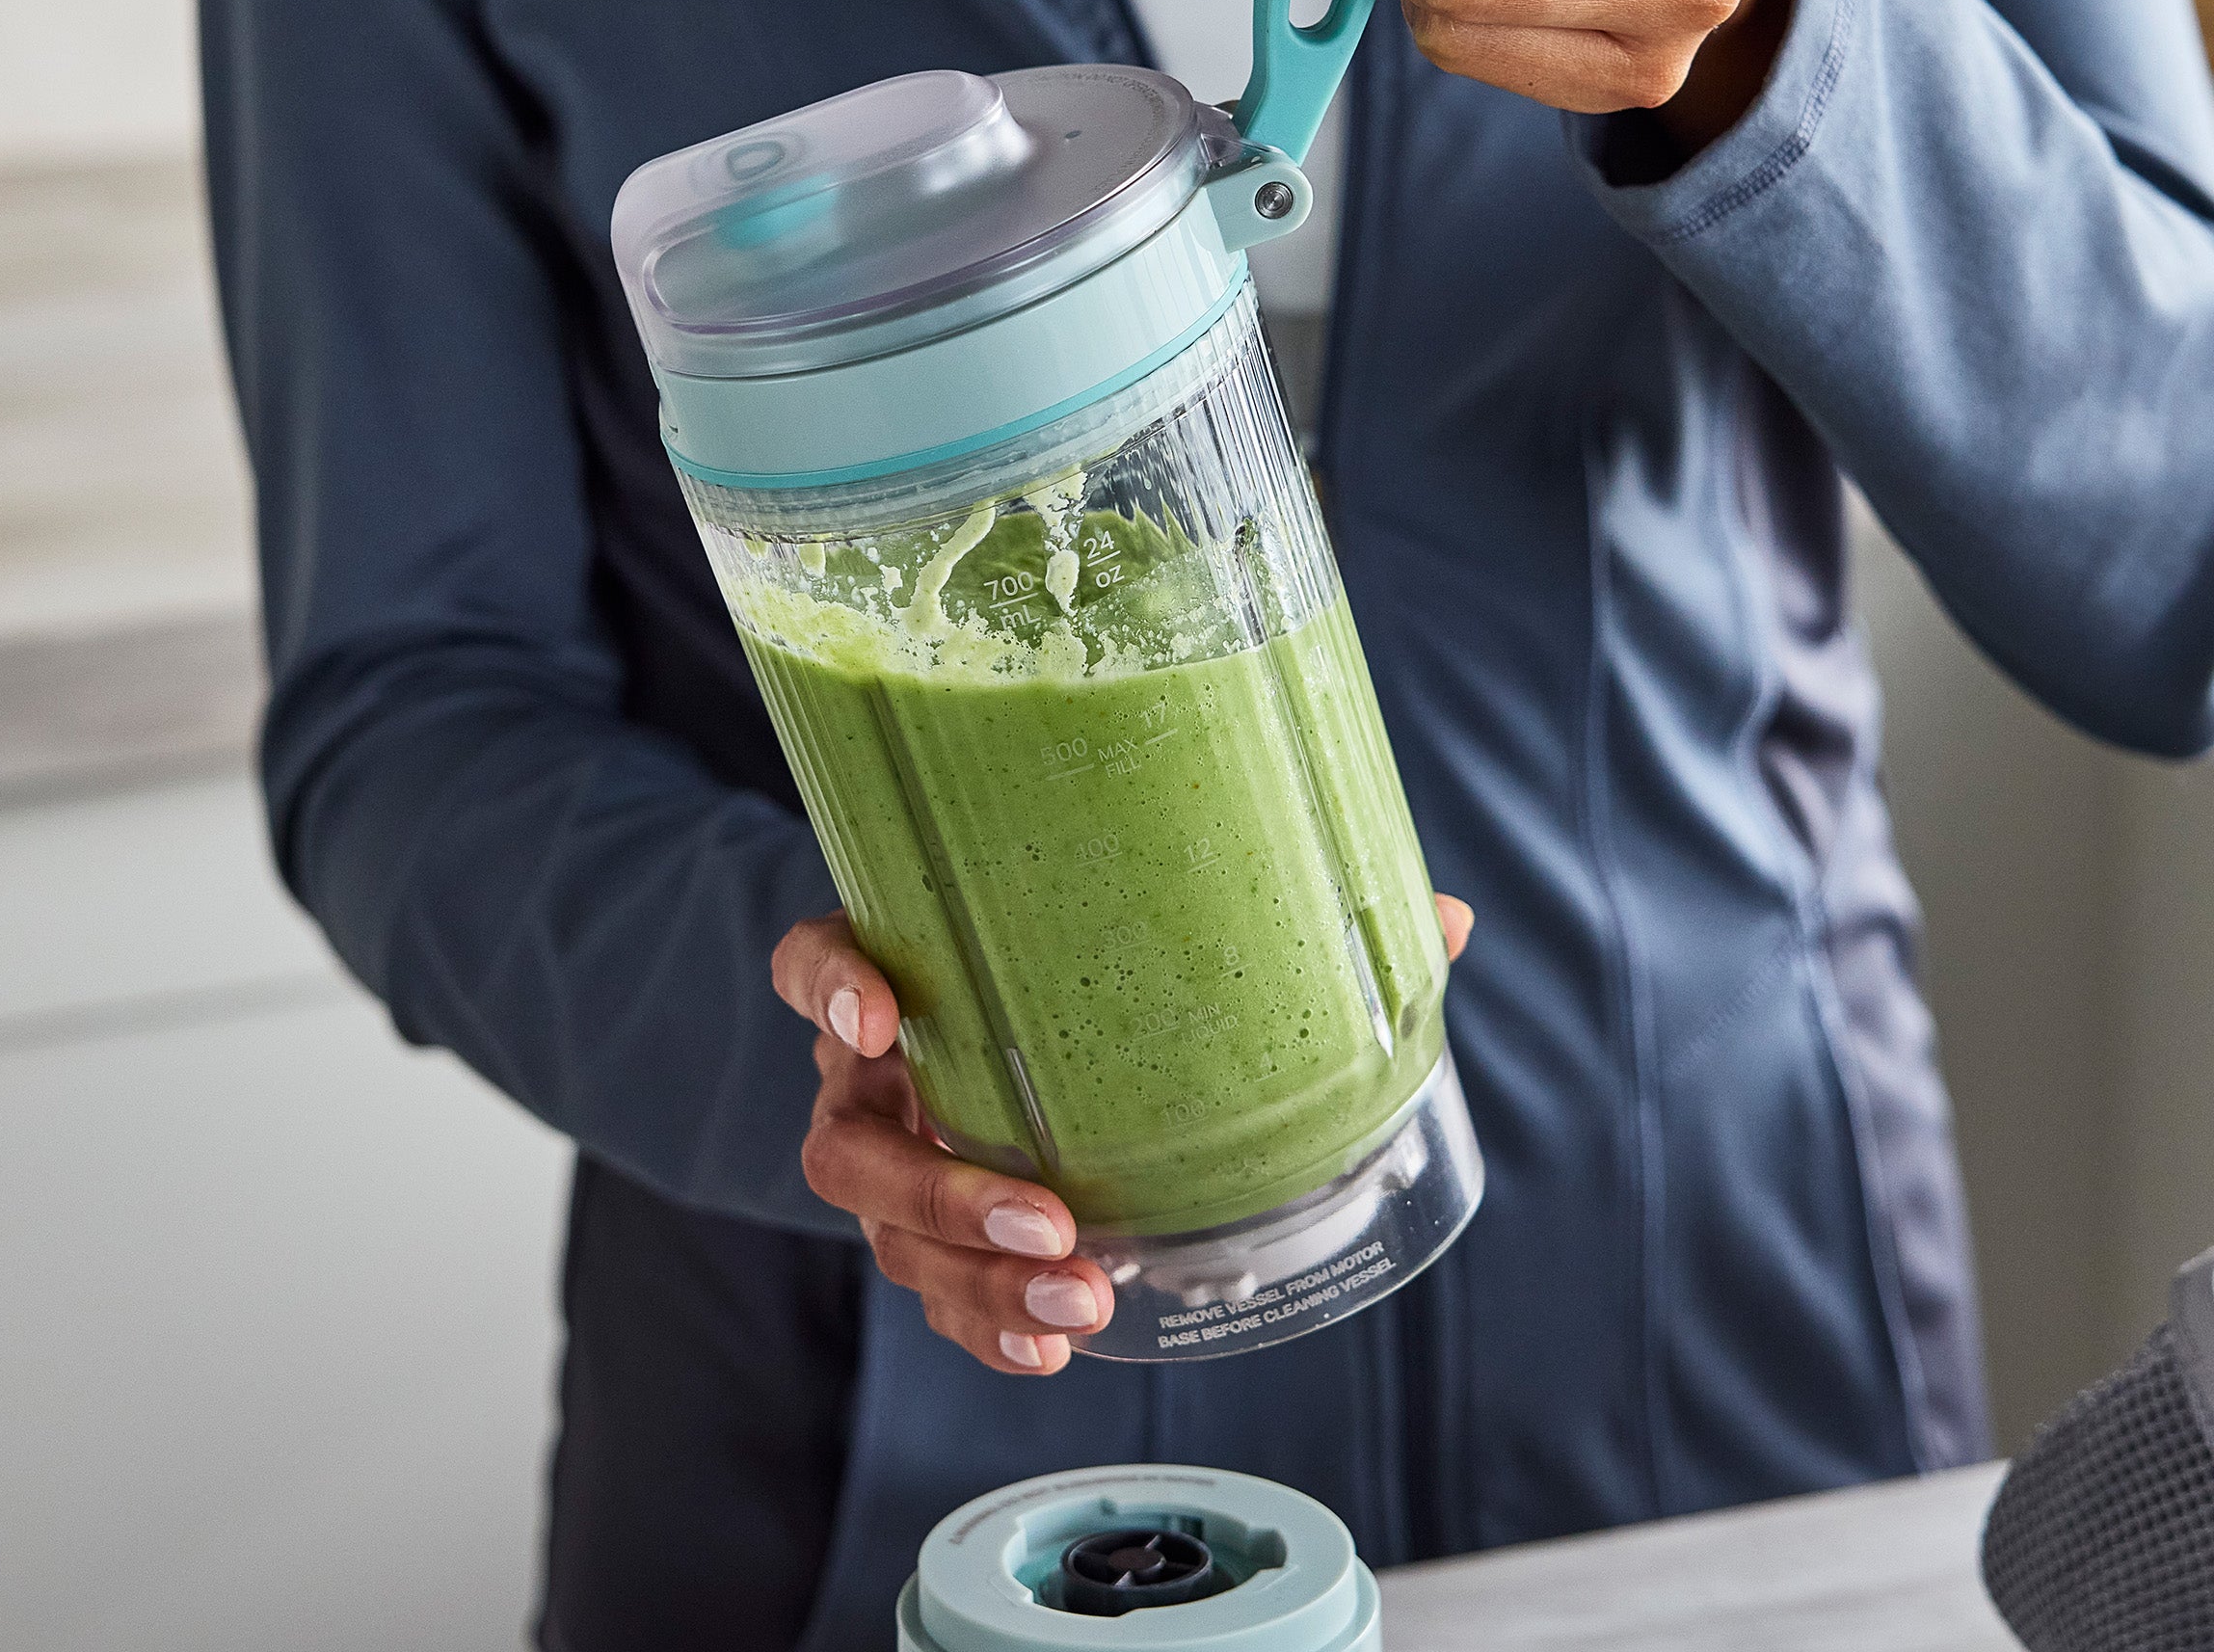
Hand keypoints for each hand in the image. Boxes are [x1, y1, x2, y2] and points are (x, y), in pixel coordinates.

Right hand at [772, 894, 1475, 1373]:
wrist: (1000, 1021)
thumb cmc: (1073, 959)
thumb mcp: (1140, 920)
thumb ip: (1278, 913)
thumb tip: (1442, 918)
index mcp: (900, 965)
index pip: (813, 959)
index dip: (828, 987)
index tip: (880, 1013)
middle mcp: (871, 1067)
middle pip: (847, 1137)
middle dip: (940, 1192)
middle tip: (1048, 1217)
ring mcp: (890, 1152)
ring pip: (886, 1233)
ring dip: (974, 1277)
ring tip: (1080, 1299)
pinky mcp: (925, 1228)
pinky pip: (931, 1290)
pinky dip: (988, 1322)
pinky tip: (1056, 1340)